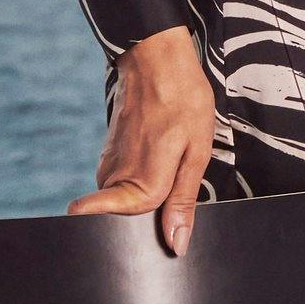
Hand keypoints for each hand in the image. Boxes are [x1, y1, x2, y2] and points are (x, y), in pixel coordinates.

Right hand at [73, 26, 217, 254]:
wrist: (156, 60)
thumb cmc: (182, 100)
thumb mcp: (196, 151)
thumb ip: (184, 200)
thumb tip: (176, 242)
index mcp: (141, 184)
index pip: (131, 230)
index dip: (153, 232)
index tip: (164, 226)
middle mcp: (114, 181)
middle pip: (129, 218)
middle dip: (152, 214)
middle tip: (177, 175)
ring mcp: (107, 168)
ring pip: (127, 200)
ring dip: (149, 191)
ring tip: (171, 160)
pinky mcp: (107, 158)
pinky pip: (123, 183)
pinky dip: (141, 176)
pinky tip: (161, 155)